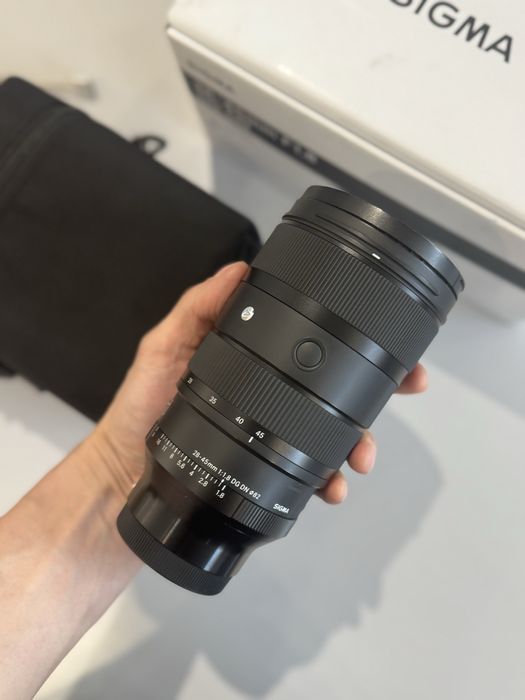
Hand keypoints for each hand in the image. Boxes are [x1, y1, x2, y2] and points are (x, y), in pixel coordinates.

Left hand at [93, 261, 426, 504]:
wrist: (125, 472)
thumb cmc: (141, 408)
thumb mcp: (164, 347)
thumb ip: (198, 308)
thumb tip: (237, 270)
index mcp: (254, 361)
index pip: (310, 344)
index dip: (350, 337)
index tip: (385, 335)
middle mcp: (271, 395)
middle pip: (338, 387)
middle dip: (380, 388)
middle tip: (408, 385)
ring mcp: (273, 432)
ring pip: (334, 432)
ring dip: (359, 442)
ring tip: (358, 455)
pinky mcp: (269, 467)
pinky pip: (309, 472)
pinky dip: (327, 480)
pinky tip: (329, 486)